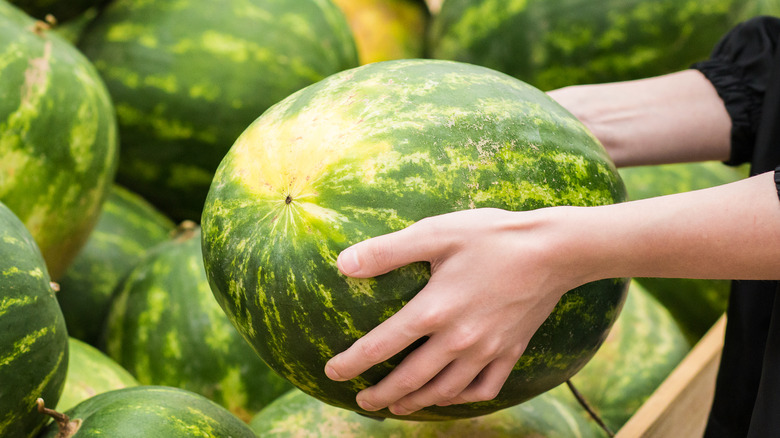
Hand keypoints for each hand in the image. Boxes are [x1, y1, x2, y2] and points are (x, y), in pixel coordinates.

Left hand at [323, 208, 581, 415]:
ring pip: (444, 391)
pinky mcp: (511, 351)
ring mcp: (487, 350)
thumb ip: (387, 251)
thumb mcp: (435, 233)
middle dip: (382, 396)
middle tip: (362, 403)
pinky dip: (462, 399)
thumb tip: (343, 264)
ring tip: (399, 407)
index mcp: (433, 310)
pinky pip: (483, 389)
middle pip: (410, 380)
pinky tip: (450, 396)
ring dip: (416, 403)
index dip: (352, 363)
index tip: (332, 373)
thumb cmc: (492, 236)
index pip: (381, 346)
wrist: (555, 250)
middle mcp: (457, 339)